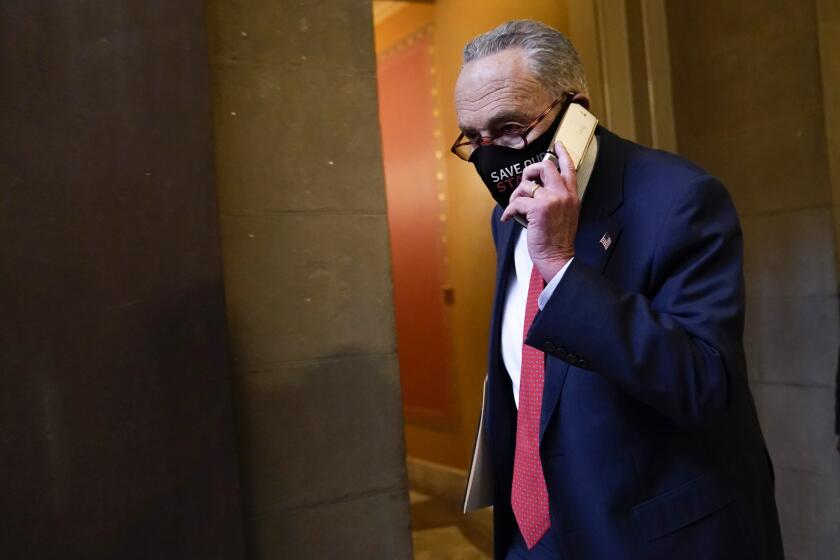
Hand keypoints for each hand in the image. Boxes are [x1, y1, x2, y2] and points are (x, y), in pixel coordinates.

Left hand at [500, 141, 579, 281]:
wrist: (557, 256)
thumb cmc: (558, 239)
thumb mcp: (567, 214)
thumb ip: (558, 198)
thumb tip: (538, 188)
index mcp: (571, 195)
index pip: (569, 168)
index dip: (562, 153)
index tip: (557, 144)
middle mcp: (563, 194)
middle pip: (545, 166)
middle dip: (529, 171)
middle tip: (525, 183)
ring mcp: (551, 200)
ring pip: (526, 185)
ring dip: (516, 196)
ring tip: (516, 208)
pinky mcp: (538, 209)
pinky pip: (517, 202)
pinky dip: (509, 211)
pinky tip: (508, 218)